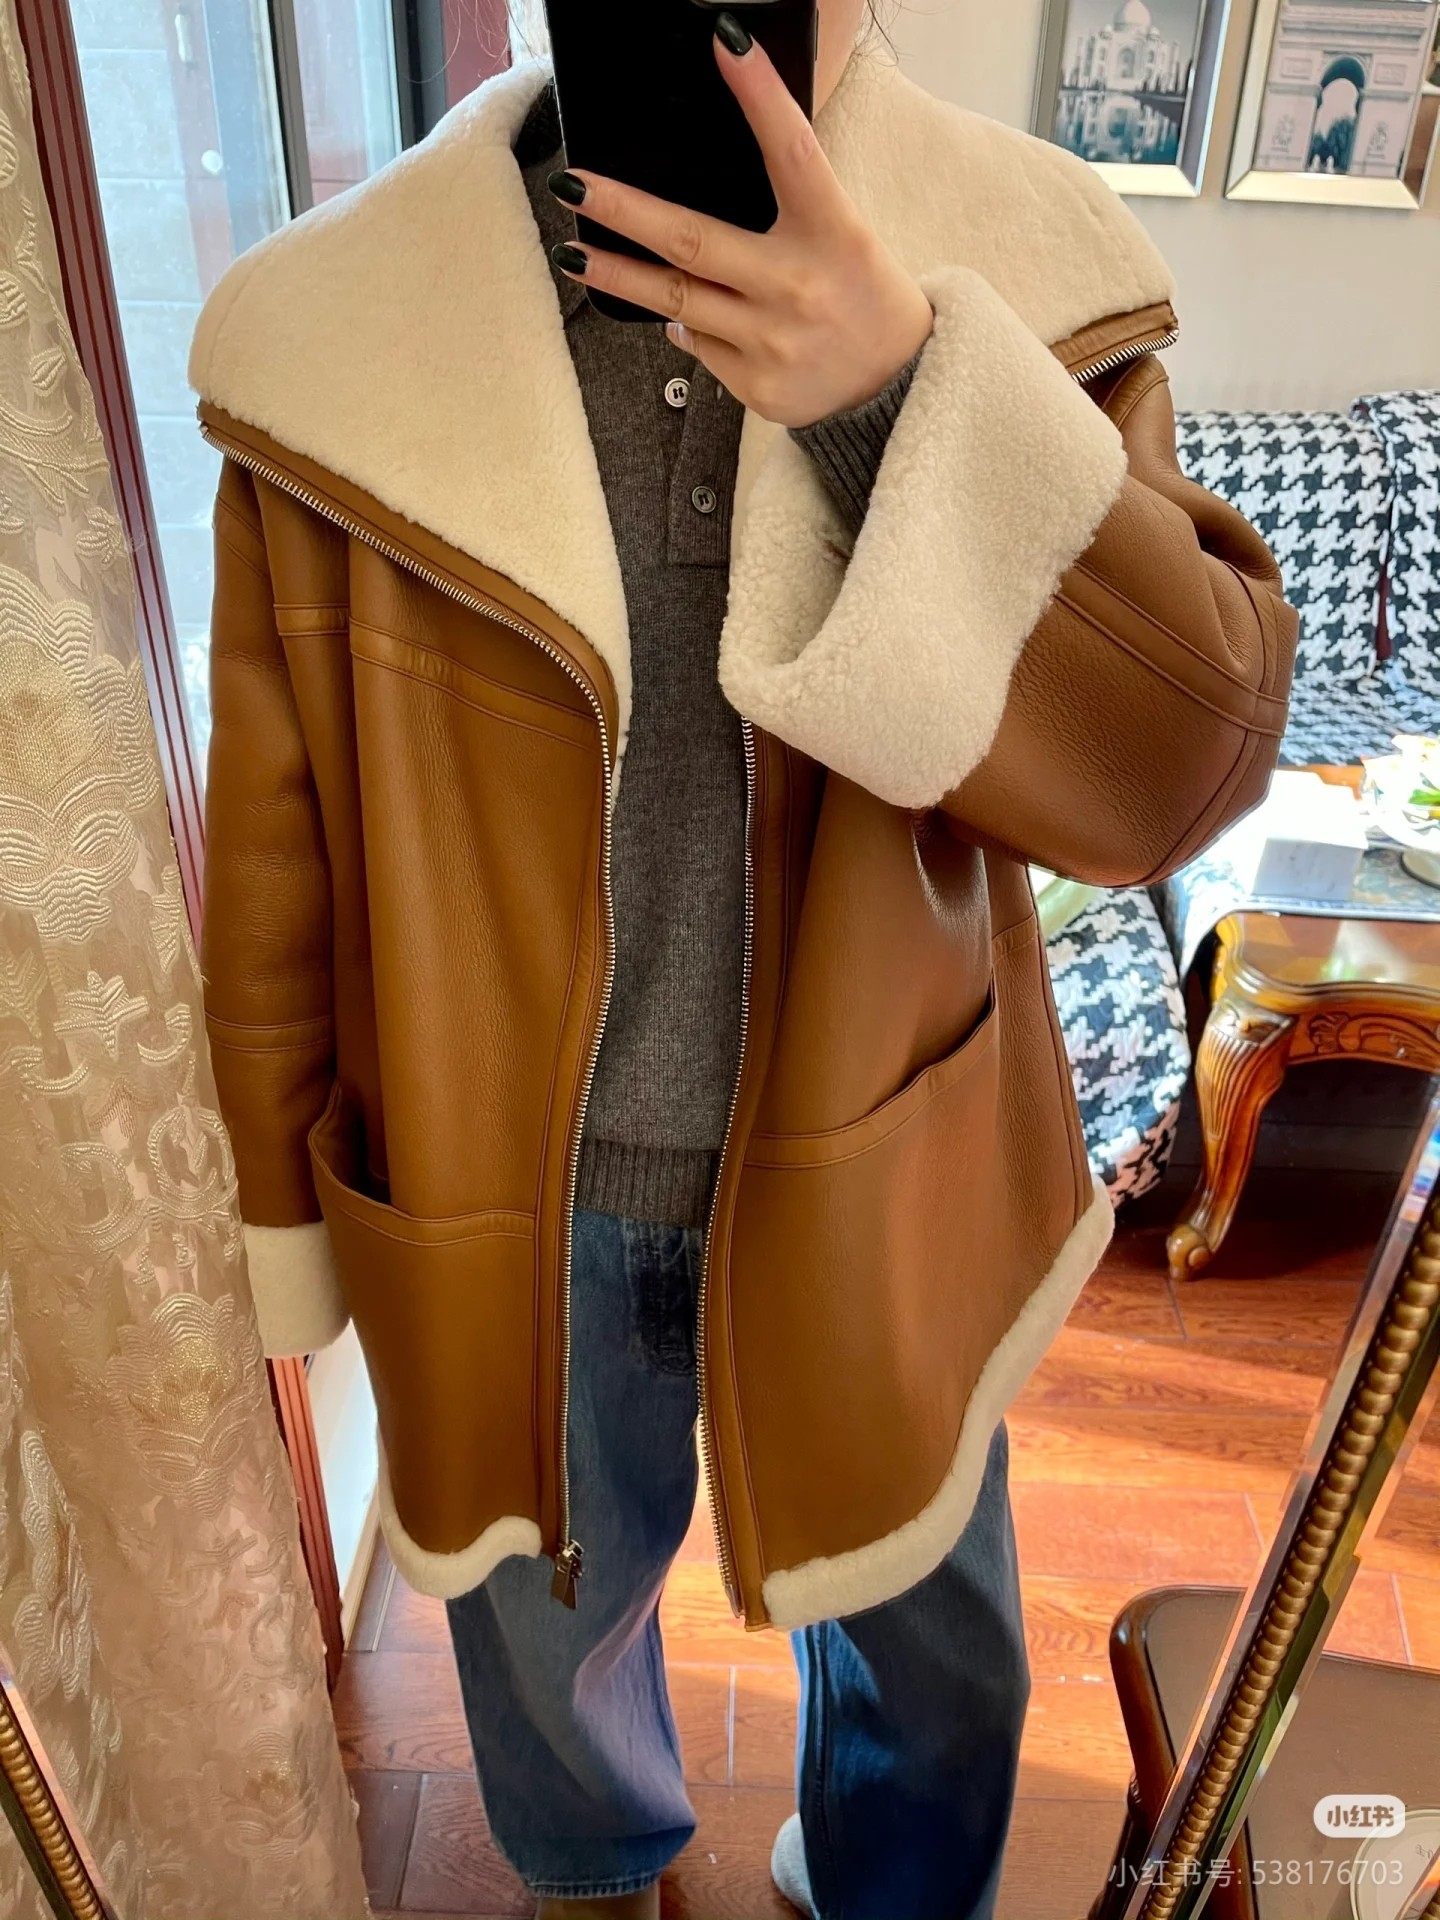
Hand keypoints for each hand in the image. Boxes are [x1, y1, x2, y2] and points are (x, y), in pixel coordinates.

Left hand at [546, 13, 932, 428]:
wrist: (898, 387)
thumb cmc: (863, 295)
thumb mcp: (844, 234)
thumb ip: (789, 208)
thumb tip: (706, 199)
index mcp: (834, 233)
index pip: (792, 152)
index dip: (759, 95)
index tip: (726, 43)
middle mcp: (799, 286)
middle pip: (694, 241)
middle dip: (624, 211)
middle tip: (573, 186)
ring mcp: (775, 341)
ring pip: (678, 300)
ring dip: (619, 274)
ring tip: (575, 255)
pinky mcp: (759, 385)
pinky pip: (699, 345)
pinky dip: (686, 324)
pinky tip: (684, 315)